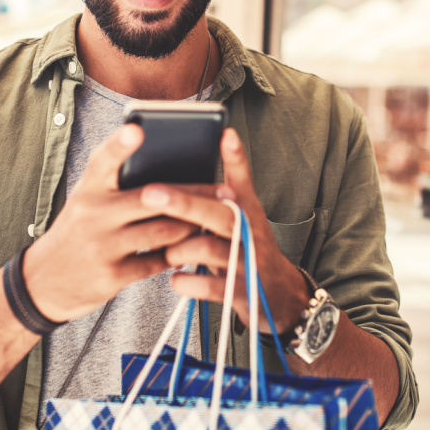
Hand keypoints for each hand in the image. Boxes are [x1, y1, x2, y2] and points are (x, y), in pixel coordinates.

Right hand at [23, 124, 200, 321]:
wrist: (45, 281)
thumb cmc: (80, 229)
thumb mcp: (88, 200)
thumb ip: (118, 183)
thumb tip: (173, 164)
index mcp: (88, 188)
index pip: (103, 160)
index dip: (119, 144)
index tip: (137, 128)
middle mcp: (93, 214)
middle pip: (151, 197)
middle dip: (192, 194)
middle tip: (224, 191)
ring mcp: (102, 246)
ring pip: (162, 231)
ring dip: (191, 226)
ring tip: (212, 220)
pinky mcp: (111, 276)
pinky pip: (157, 262)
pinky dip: (177, 254)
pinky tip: (191, 248)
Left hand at [162, 128, 310, 333]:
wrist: (280, 296)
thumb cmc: (250, 247)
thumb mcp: (247, 215)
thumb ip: (230, 184)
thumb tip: (218, 141)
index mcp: (249, 211)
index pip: (242, 180)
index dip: (235, 158)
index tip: (225, 133)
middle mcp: (250, 233)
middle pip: (217, 213)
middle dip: (182, 203)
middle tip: (149, 193)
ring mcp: (246, 264)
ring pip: (205, 248)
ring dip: (177, 249)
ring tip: (169, 252)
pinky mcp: (239, 292)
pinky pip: (205, 285)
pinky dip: (184, 281)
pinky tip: (176, 278)